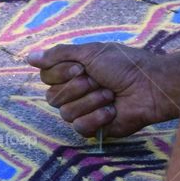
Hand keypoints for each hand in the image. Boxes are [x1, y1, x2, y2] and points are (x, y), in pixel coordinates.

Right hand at [27, 42, 179, 136]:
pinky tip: (112, 110)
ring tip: (110, 95)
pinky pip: (79, 127)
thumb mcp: (90, 52)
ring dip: (91, 101)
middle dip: (77, 88)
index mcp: (72, 72)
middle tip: (99, 81)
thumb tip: (30, 57)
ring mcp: (84, 110)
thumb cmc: (124, 65)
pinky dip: (96, 117)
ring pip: (65, 113)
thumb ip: (59, 54)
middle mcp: (75, 91)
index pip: (46, 77)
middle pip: (52, 97)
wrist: (149, 86)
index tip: (82, 68)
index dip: (60, 74)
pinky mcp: (94, 128)